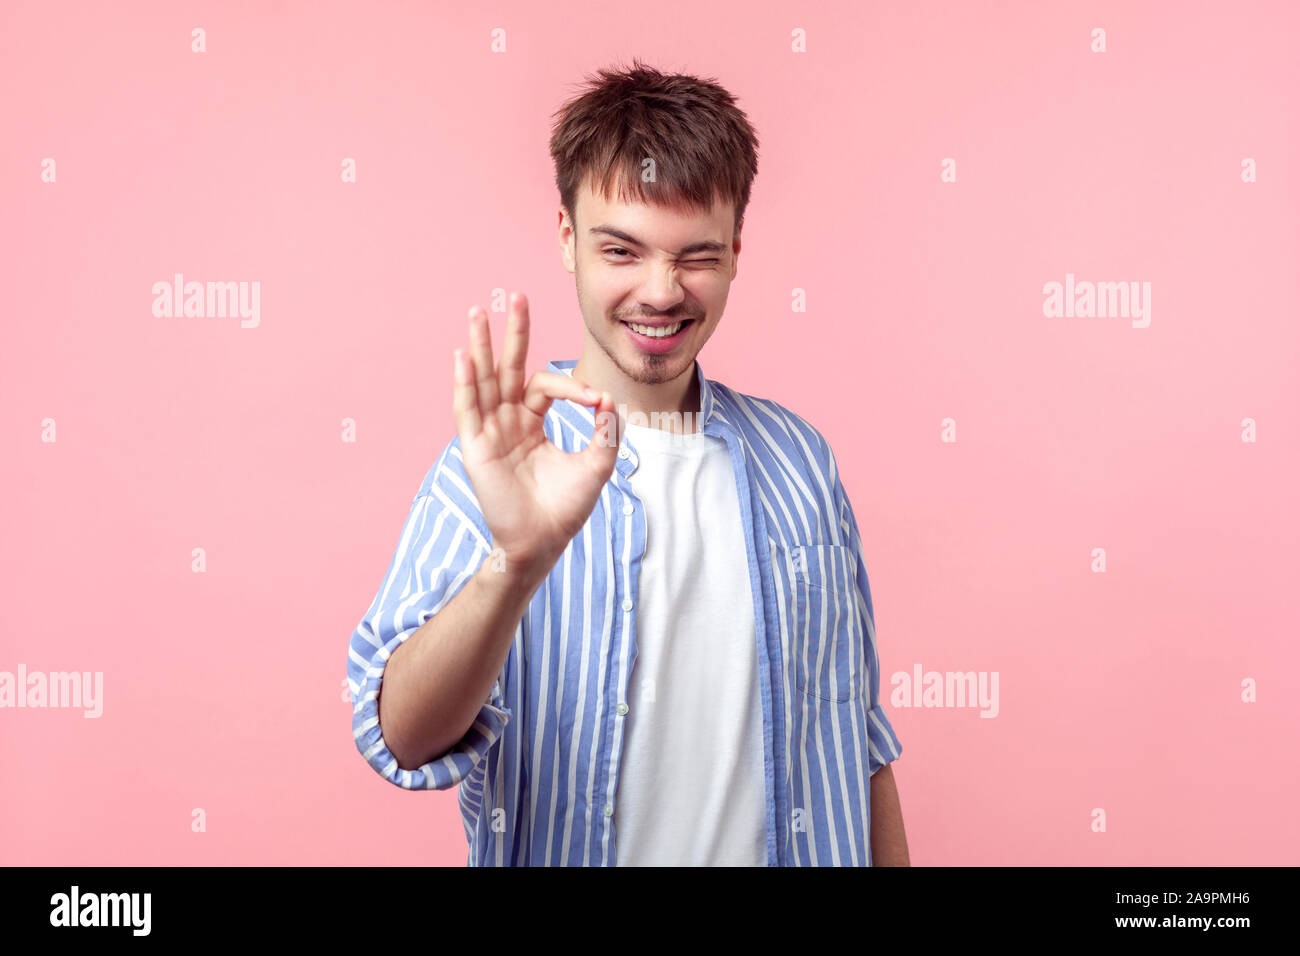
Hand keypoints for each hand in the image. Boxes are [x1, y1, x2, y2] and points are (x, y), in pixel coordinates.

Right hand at [452, 291, 617, 576]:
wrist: (543, 542)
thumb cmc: (566, 508)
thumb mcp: (596, 464)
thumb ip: (605, 432)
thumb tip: (609, 400)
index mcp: (531, 422)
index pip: (545, 385)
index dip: (571, 386)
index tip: (594, 400)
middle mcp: (507, 421)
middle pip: (507, 367)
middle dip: (512, 332)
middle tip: (515, 295)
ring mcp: (489, 432)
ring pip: (483, 380)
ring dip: (480, 346)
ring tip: (478, 311)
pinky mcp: (475, 447)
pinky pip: (468, 410)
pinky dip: (465, 383)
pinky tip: (463, 356)